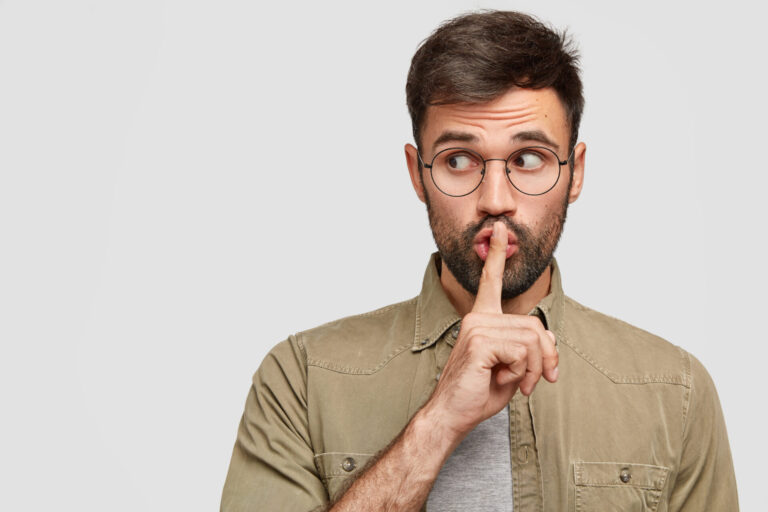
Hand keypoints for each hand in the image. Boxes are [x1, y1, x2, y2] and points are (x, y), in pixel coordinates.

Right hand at [423, 221, 558, 436]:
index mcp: (481, 319)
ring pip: (532, 339)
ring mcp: (476, 328)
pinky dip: (524, 372)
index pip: (491, 281)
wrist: (453, 414)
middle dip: (547, 357)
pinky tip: (507, 381)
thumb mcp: (513, 367)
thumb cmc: (478, 392)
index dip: (497, 254)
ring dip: (535, 368)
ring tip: (520, 383)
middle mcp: (477, 318)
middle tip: (541, 380)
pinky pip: (522, 351)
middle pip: (535, 325)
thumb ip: (528, 347)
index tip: (500, 228)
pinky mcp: (479, 342)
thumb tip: (549, 335)